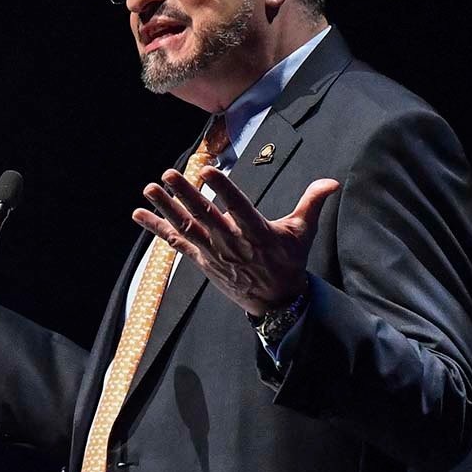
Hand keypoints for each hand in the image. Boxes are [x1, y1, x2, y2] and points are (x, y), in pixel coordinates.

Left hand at [133, 165, 338, 315]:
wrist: (275, 301)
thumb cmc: (288, 262)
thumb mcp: (303, 232)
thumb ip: (313, 203)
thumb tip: (332, 181)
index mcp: (256, 232)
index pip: (238, 207)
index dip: (223, 189)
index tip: (208, 170)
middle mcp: (231, 242)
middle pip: (205, 215)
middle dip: (186, 194)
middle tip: (169, 175)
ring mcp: (213, 252)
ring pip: (186, 227)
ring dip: (166, 208)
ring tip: (150, 189)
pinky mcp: (201, 259)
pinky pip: (175, 242)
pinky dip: (156, 228)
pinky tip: (139, 214)